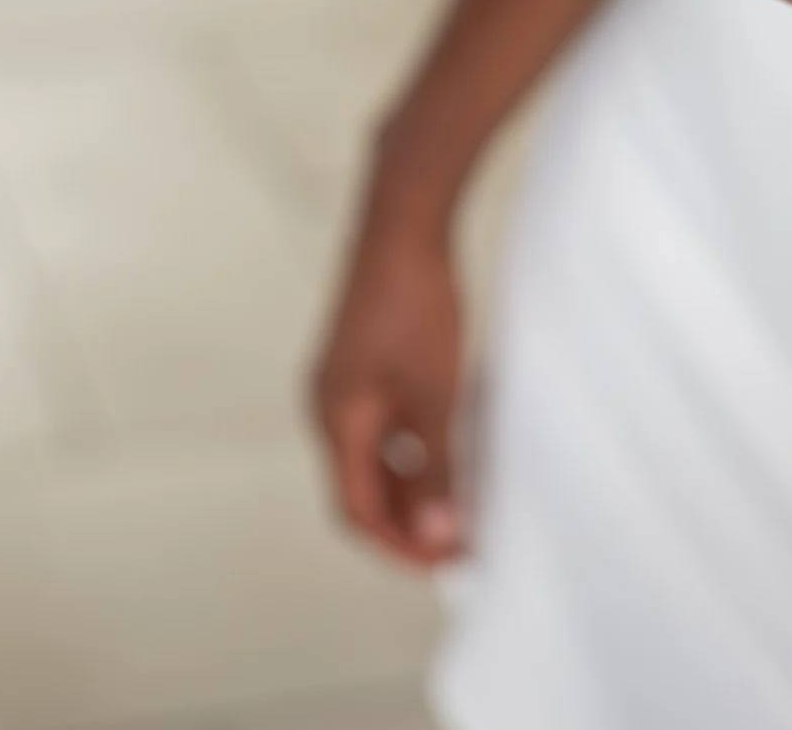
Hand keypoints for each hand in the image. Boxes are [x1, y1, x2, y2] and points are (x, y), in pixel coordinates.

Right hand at [309, 172, 468, 568]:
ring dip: (412, 488)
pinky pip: (379, 428)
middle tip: (463, 541)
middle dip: (408, 523)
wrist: (400, 225)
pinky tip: (453, 449)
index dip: (400, 546)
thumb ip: (437, 468)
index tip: (449, 565)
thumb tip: (441, 532)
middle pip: (359, 488)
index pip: (355, 509)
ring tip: (465, 502)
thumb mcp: (437, 396)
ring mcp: (340, 383)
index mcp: (334, 419)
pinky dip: (411, 453)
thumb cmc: (413, 304)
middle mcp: (326, 405)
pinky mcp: (358, 363)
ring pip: (371, 458)